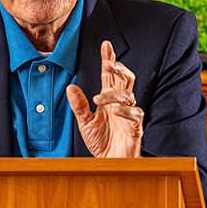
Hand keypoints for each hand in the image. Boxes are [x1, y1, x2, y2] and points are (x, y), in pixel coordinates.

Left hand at [67, 41, 142, 158]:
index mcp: (108, 99)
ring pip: (128, 94)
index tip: (105, 45)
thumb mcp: (85, 123)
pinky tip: (115, 110)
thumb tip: (70, 86)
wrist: (110, 163)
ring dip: (114, 94)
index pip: (109, 75)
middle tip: (110, 63)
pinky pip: (135, 114)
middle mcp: (120, 103)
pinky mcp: (136, 127)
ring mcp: (129, 114)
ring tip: (99, 98)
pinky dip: (125, 110)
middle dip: (119, 68)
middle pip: (125, 79)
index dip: (108, 59)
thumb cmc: (101, 143)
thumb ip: (79, 105)